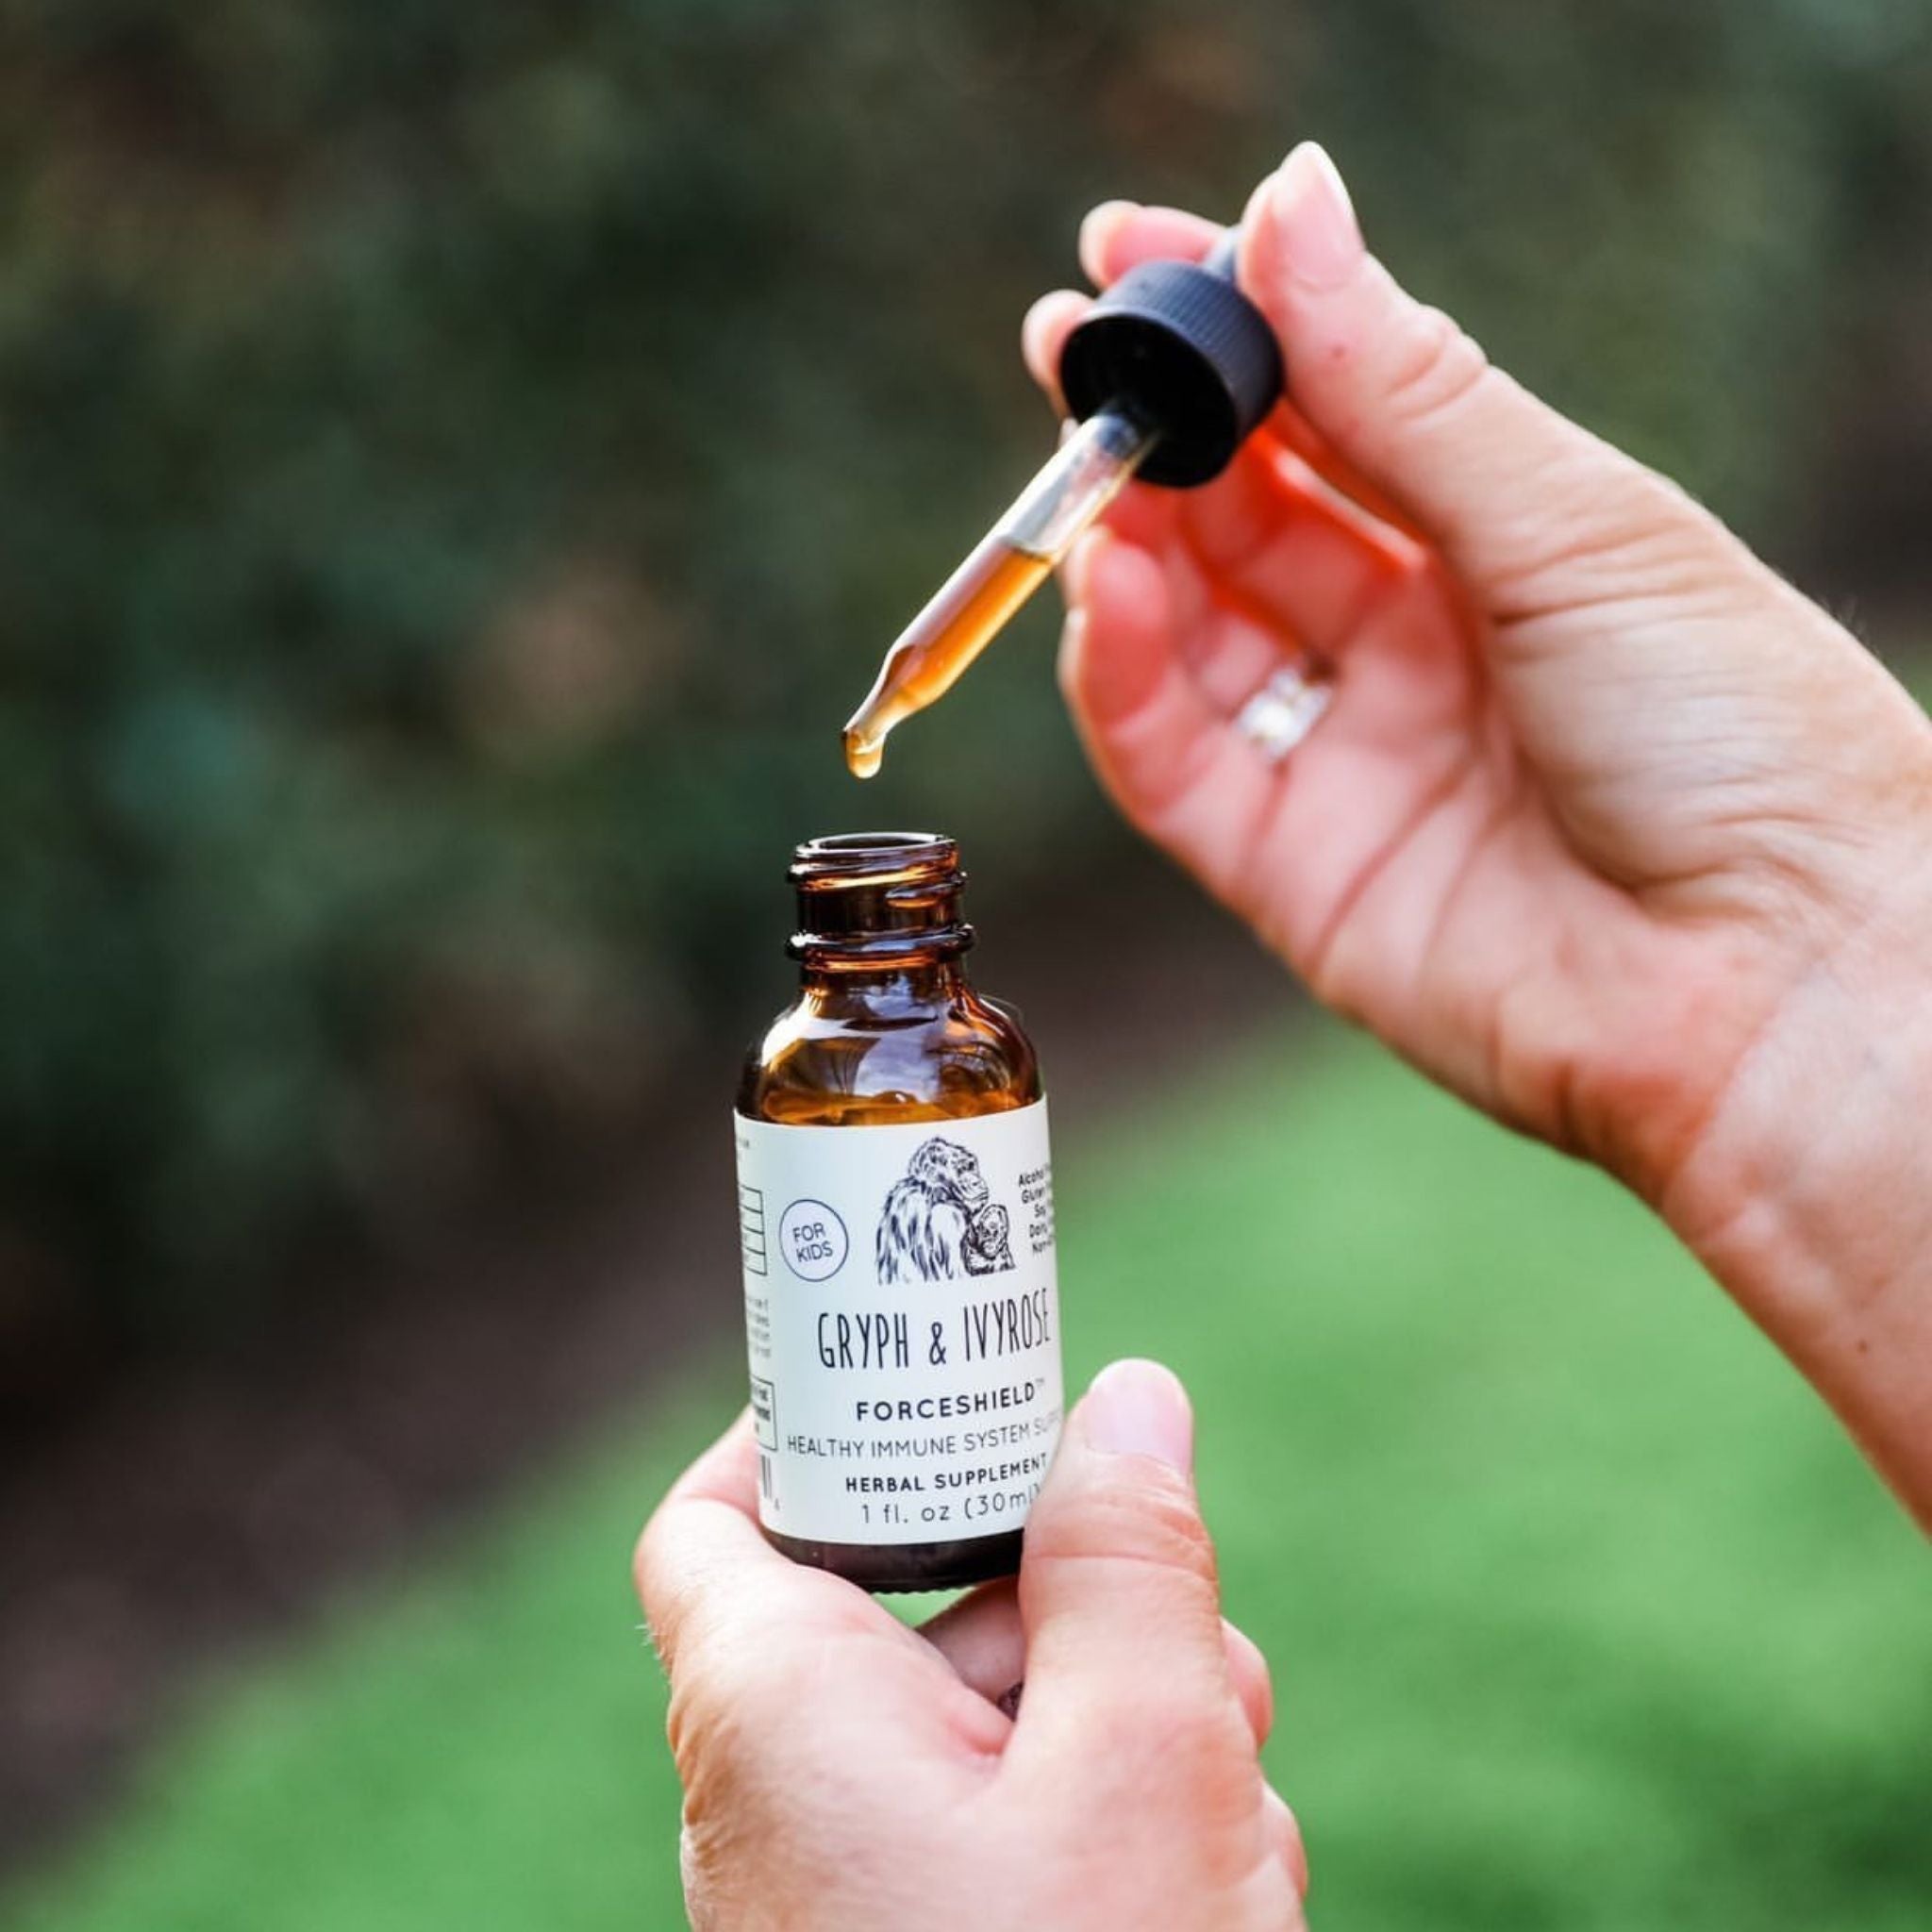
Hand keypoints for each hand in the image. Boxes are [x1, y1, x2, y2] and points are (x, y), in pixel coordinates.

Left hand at [635, 1360, 1306, 1930]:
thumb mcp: (1140, 1753)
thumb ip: (1130, 1557)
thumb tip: (1129, 1393)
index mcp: (777, 1704)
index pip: (722, 1514)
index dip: (810, 1425)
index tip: (935, 1377)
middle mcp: (791, 1790)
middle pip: (921, 1605)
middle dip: (1074, 1603)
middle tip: (1195, 1638)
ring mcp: (869, 1883)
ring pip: (1002, 1720)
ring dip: (1131, 1726)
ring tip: (1225, 1801)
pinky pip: (1019, 1831)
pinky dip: (1119, 1823)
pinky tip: (1216, 1885)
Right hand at [1023, 145, 1931, 1519]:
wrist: (1772, 976)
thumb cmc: (1733, 730)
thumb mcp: (1569, 523)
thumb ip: (1405, 387)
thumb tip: (1290, 200)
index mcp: (1502, 547)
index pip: (1331, 415)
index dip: (1232, 334)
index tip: (1132, 250)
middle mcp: (1414, 650)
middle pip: (1245, 521)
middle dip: (1155, 432)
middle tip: (1073, 348)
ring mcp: (1346, 761)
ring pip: (1193, 634)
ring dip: (1126, 545)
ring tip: (1085, 465)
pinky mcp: (1290, 873)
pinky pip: (1170, 761)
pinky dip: (1119, 675)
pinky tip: (1105, 584)